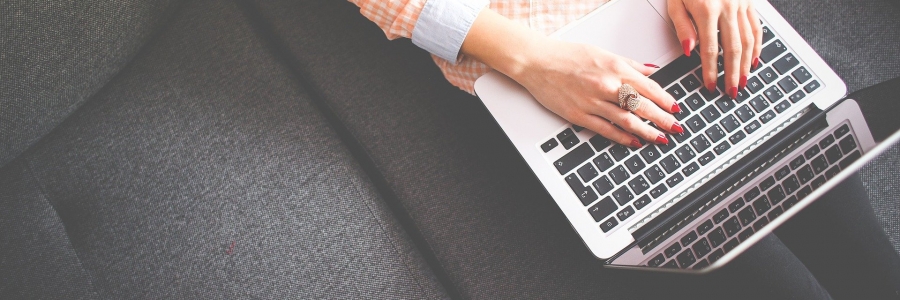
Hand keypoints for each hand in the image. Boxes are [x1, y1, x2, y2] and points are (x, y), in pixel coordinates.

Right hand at [509, 38, 681, 146]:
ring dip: (647, 132)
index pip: (649, 87)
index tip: (676, 109)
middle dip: (663, 119)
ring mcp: (593, 102)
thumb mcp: (603, 53)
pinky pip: (606, 129)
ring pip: (627, 120)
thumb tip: (651, 71)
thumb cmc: (567, 56)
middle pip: (642, 106)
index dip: (666, 100)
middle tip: (676, 128)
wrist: (537, 62)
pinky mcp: (579, 115)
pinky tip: (634, 142)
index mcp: (614, 68)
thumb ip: (630, 64)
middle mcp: (606, 85)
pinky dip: (623, 137)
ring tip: (660, 139)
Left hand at [668, 0, 762, 98]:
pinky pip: (757, 27)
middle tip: (731, 91)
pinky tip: (754, 59)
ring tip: (743, 81)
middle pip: (733, 49)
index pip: (710, 49)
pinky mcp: (749, 2)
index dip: (711, 70)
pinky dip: (757, 45)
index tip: (710, 85)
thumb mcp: (675, 2)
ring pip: (748, 40)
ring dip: (746, 64)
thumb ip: (682, 27)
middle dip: (732, 73)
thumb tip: (689, 51)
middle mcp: (728, 8)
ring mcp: (741, 5)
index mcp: (707, 10)